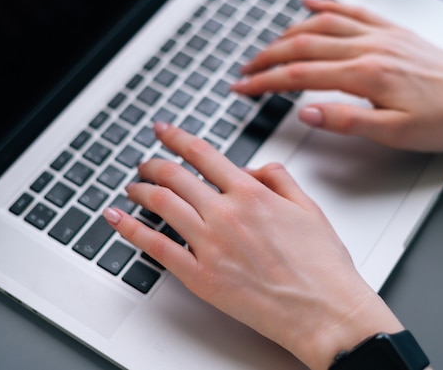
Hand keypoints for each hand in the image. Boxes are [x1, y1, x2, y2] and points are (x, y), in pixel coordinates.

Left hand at [103, 123, 402, 369]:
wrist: (325, 312)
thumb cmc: (321, 266)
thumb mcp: (309, 207)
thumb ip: (279, 179)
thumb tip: (254, 168)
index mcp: (252, 193)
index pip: (202, 154)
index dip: (176, 137)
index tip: (163, 130)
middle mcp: (226, 213)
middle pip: (175, 176)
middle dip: (153, 163)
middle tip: (145, 162)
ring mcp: (210, 245)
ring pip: (162, 204)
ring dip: (140, 190)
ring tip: (133, 187)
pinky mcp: (200, 276)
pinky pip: (156, 247)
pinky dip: (131, 229)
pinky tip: (118, 219)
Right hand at [232, 0, 442, 151]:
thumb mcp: (392, 133)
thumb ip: (346, 121)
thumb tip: (305, 112)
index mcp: (365, 75)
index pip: (299, 76)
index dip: (264, 82)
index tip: (242, 88)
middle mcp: (368, 48)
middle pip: (302, 46)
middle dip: (266, 58)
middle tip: (245, 70)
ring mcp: (379, 35)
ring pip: (321, 26)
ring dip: (287, 34)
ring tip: (266, 47)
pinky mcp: (390, 31)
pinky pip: (351, 11)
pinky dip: (325, 7)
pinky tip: (309, 5)